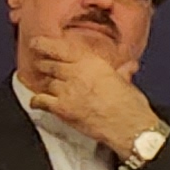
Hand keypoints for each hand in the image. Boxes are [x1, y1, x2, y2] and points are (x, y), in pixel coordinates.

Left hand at [23, 31, 160, 156]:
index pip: (61, 48)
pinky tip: (37, 103)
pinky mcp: (62, 108)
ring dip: (46, 85)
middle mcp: (77, 73)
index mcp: (93, 63)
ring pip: (46, 82)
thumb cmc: (132, 106)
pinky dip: (37, 101)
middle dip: (45, 66)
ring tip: (48, 86)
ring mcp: (68, 90)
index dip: (45, 45)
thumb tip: (129, 66)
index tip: (37, 43)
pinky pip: (40, 100)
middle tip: (43, 67)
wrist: (130, 127)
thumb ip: (123, 72)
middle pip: (49, 65)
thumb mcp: (127, 83)